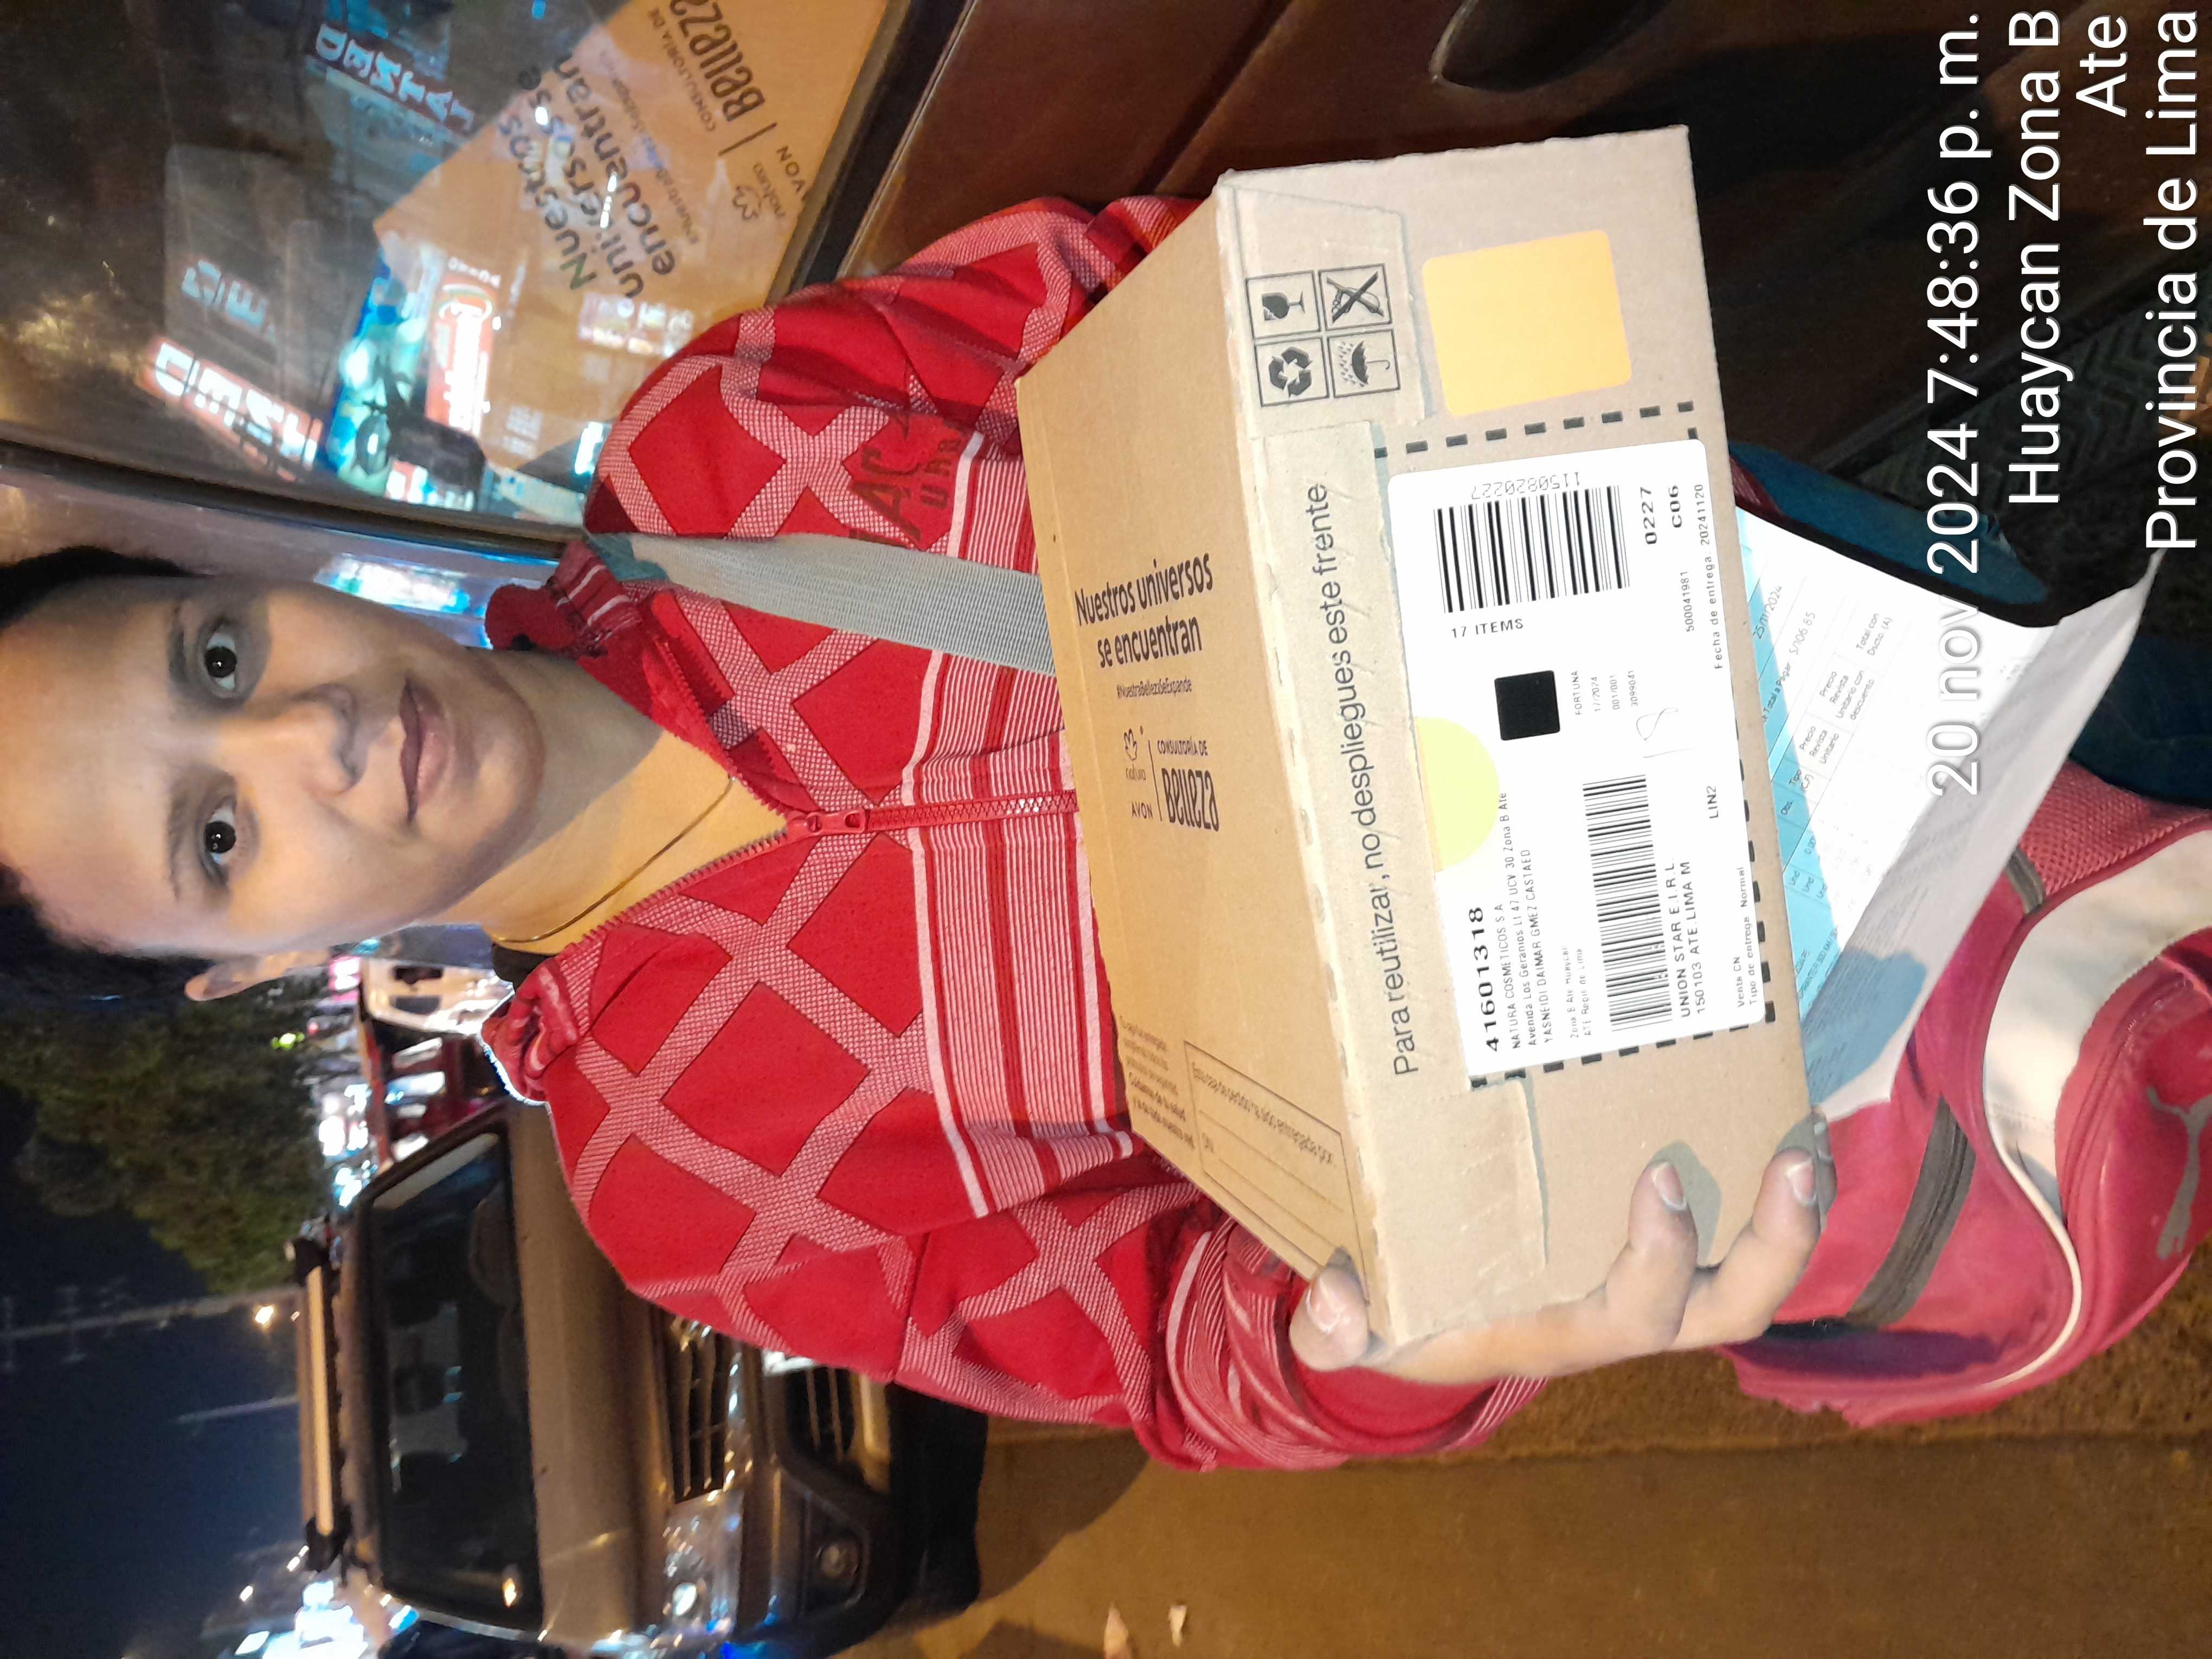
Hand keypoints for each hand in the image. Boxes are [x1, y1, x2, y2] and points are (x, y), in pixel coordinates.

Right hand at [1289, 1151, 1822, 1386]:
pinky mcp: (1659, 1247)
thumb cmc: (1402, 1317)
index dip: (1664, 1258)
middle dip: (1778, 1243)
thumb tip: (1336, 1302)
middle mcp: (1627, 1313)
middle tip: (1794, 1157)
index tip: (1661, 1178)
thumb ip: (1333, 1330)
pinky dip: (1756, 1179)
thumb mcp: (1357, 1332)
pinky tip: (1766, 1107)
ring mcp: (1653, 1282)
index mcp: (1564, 1333)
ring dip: (1793, 1213)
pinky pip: (1731, 1228)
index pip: (1638, 1316)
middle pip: (1735, 1307)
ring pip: (1752, 1272)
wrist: (1422, 1327)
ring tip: (1807, 1133)